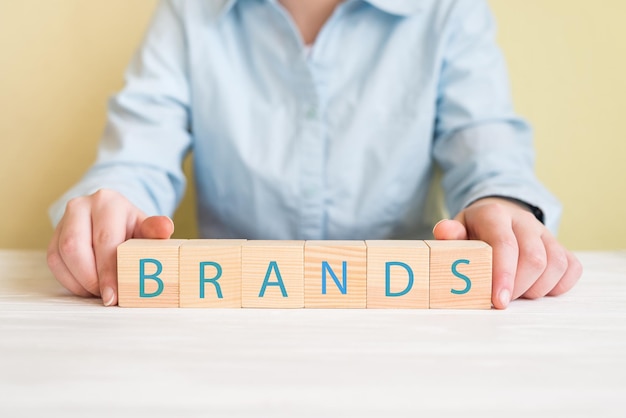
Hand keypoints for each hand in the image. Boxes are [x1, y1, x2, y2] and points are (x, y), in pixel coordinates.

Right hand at [47, 189, 173, 305]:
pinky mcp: (54, 236)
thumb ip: (156, 230)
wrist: (113, 218)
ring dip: (79, 281)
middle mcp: (81, 206)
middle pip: (76, 247)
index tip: (114, 295)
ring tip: (99, 292)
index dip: (108, 271)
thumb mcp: (146, 227)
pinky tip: (87, 287)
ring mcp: (63, 220)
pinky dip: (70, 281)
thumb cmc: (132, 227)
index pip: (105, 239)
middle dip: (91, 278)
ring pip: (61, 256)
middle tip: (106, 297)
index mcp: (108, 202)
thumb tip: (165, 228)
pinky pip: (55, 262)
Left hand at [432, 197, 581, 308]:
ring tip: (516, 293)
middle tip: (502, 300)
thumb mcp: (457, 229)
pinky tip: (536, 288)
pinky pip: (571, 268)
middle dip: (519, 287)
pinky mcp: (561, 246)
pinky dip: (558, 285)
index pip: (505, 244)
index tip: (499, 301)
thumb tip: (444, 231)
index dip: (503, 275)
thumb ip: (450, 233)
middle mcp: (524, 221)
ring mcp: (545, 233)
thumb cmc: (473, 231)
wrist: (498, 217)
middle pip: (533, 258)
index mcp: (495, 214)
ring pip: (556, 264)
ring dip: (537, 289)